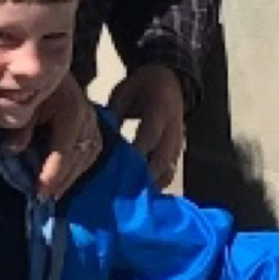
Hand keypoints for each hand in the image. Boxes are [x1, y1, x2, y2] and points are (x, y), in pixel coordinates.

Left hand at [6, 75, 99, 199]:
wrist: (46, 65)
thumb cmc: (33, 85)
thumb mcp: (23, 103)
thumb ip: (20, 127)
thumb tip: (12, 151)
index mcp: (71, 111)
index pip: (64, 151)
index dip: (52, 174)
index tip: (38, 192)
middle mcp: (87, 117)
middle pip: (78, 158)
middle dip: (61, 181)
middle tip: (44, 199)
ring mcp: (93, 120)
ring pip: (87, 156)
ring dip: (71, 177)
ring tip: (54, 193)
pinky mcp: (93, 124)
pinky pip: (91, 151)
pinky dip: (78, 167)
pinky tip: (65, 178)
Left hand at [107, 64, 185, 187]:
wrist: (170, 80)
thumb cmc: (142, 87)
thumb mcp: (124, 93)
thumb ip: (114, 114)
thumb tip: (100, 138)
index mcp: (159, 111)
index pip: (149, 135)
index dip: (136, 154)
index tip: (119, 169)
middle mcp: (173, 130)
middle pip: (162, 158)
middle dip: (143, 176)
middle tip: (123, 192)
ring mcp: (178, 142)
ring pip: (168, 169)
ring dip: (151, 184)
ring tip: (132, 199)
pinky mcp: (177, 151)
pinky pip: (170, 171)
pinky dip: (158, 183)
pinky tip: (142, 195)